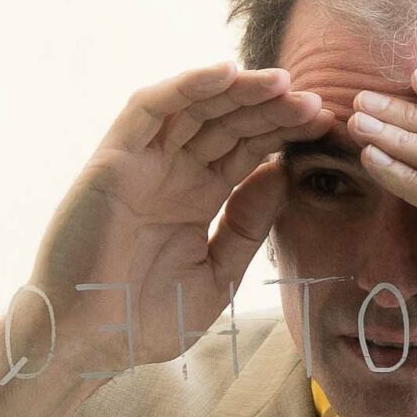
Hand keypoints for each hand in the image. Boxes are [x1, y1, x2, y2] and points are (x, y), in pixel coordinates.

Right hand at [0, 64, 322, 416]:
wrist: (90, 343)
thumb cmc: (148, 318)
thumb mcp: (218, 273)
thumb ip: (248, 226)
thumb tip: (280, 174)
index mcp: (199, 197)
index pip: (248, 150)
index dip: (285, 133)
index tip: (325, 126)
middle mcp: (172, 172)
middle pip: (228, 123)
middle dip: (272, 109)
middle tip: (316, 101)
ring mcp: (143, 162)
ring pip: (195, 107)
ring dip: (238, 90)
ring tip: (282, 83)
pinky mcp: (114, 159)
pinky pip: (149, 109)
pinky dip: (185, 86)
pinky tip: (225, 73)